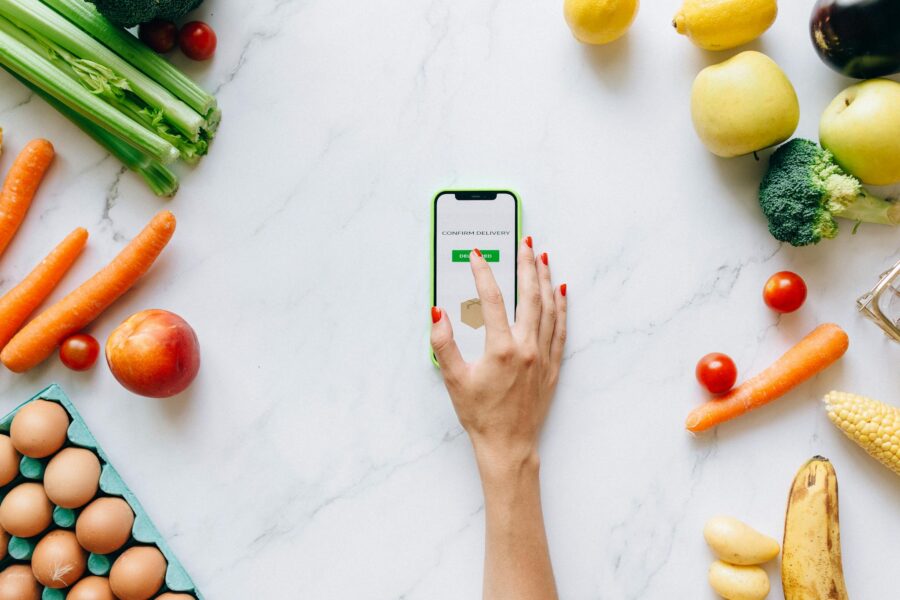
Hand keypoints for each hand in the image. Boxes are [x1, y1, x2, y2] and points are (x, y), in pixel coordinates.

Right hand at [430, 237, 566, 468]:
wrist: (508, 445)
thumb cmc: (481, 415)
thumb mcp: (454, 379)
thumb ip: (444, 344)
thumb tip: (439, 313)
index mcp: (502, 349)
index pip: (492, 300)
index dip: (483, 273)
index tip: (478, 256)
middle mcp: (527, 348)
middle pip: (529, 296)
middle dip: (526, 265)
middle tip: (524, 243)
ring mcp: (542, 356)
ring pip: (548, 309)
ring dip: (544, 280)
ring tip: (541, 258)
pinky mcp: (551, 366)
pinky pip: (560, 328)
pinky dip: (561, 308)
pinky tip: (559, 292)